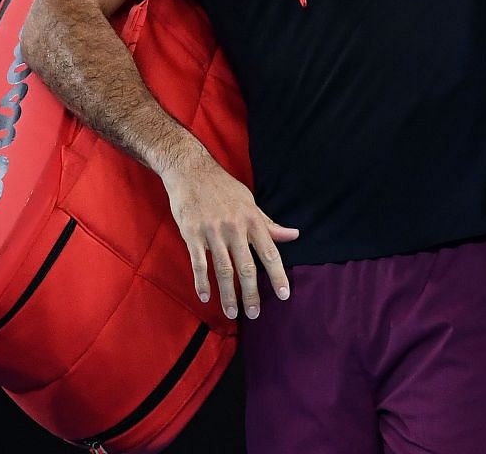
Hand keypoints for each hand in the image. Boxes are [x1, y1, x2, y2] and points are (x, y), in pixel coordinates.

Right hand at [160, 148, 297, 320]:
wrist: (191, 170)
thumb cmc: (223, 188)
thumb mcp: (250, 202)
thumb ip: (270, 224)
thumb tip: (294, 235)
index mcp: (251, 220)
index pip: (269, 252)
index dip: (277, 275)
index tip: (284, 295)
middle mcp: (234, 227)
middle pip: (246, 267)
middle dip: (251, 293)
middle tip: (254, 314)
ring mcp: (212, 231)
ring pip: (223, 269)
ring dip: (227, 293)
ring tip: (232, 312)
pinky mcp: (192, 233)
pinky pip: (198, 262)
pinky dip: (201, 281)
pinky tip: (205, 296)